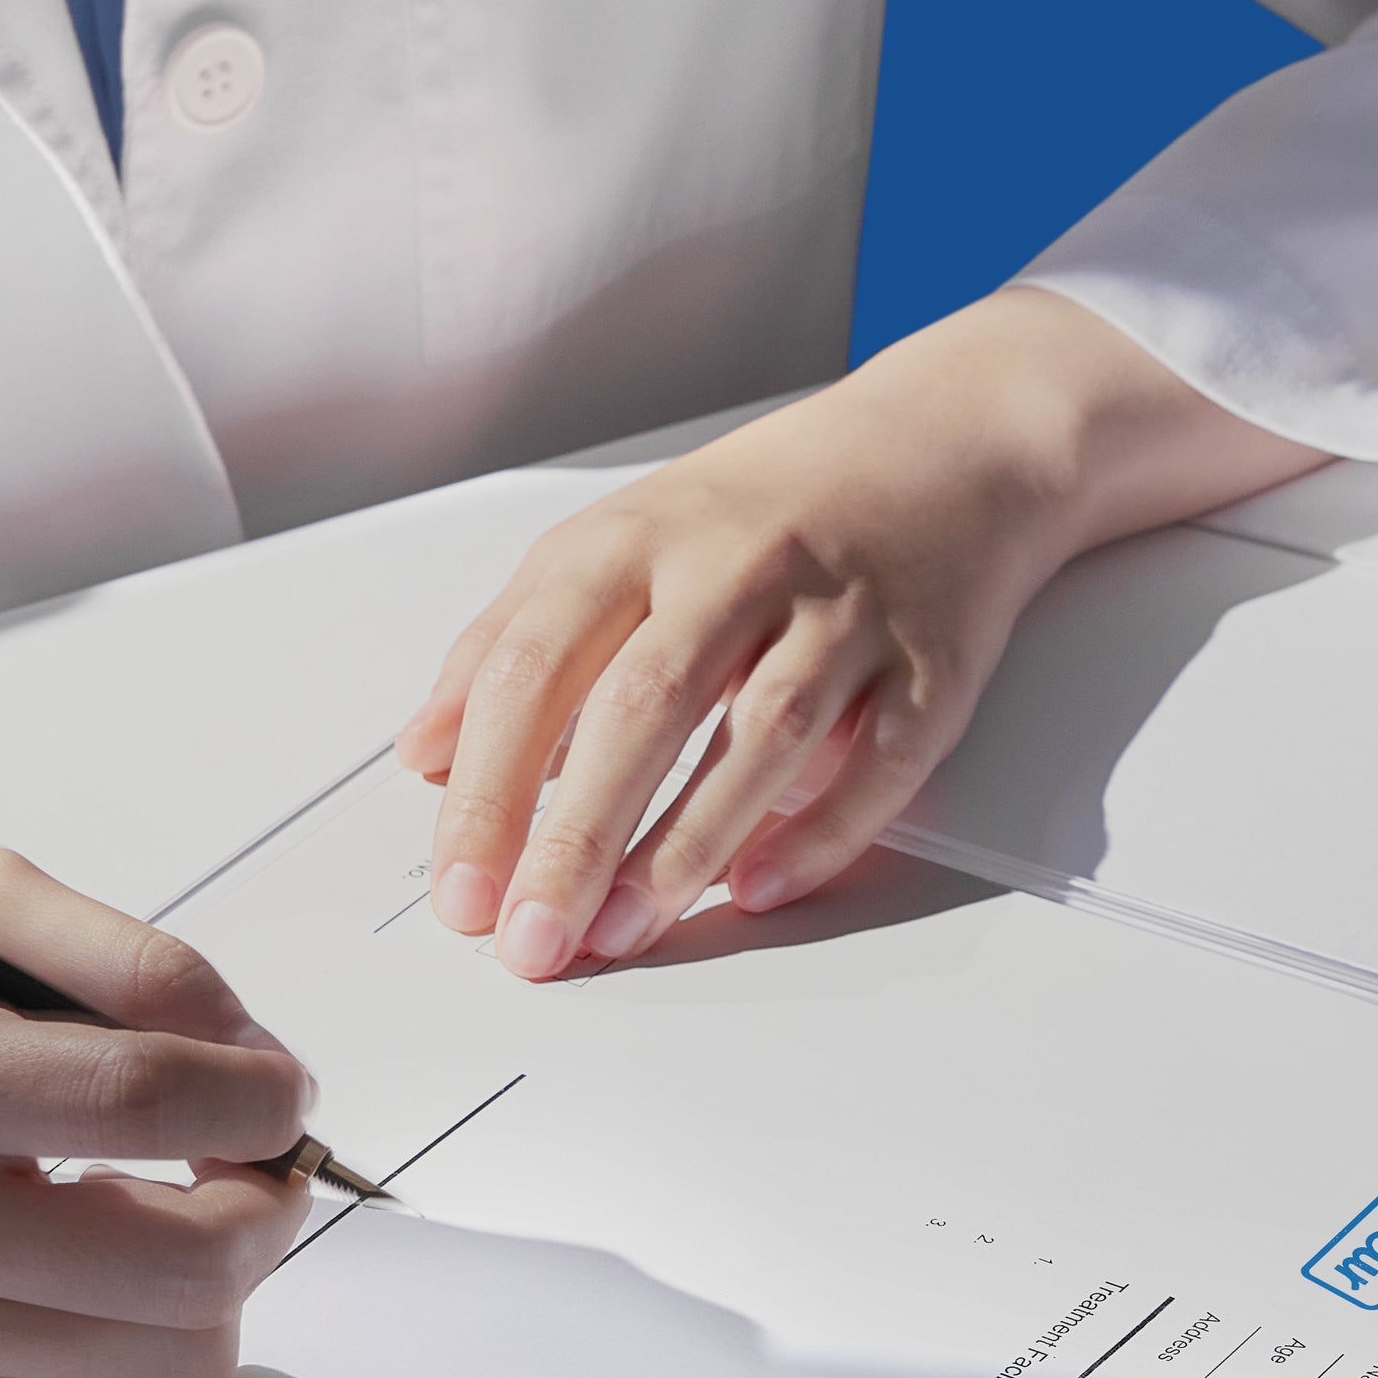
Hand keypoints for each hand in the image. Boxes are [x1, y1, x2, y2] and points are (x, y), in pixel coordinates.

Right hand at [0, 846, 311, 1377]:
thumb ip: (135, 960)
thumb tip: (253, 1050)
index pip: (149, 1100)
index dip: (261, 1091)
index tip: (278, 1079)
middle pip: (188, 1267)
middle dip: (271, 1202)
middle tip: (258, 1146)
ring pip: (176, 1358)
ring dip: (226, 1276)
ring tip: (187, 1194)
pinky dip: (152, 1323)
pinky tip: (110, 1240)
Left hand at [396, 287, 1324, 978]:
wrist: (948, 440)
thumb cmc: (769, 509)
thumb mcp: (620, 542)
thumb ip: (516, 640)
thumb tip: (429, 752)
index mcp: (642, 535)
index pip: (538, 663)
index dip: (489, 784)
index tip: (460, 886)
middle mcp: (739, 564)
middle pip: (641, 705)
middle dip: (574, 836)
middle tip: (531, 937)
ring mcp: (843, 611)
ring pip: (761, 734)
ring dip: (684, 845)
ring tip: (624, 931)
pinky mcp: (932, 661)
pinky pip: (878, 760)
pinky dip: (818, 830)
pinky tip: (757, 888)